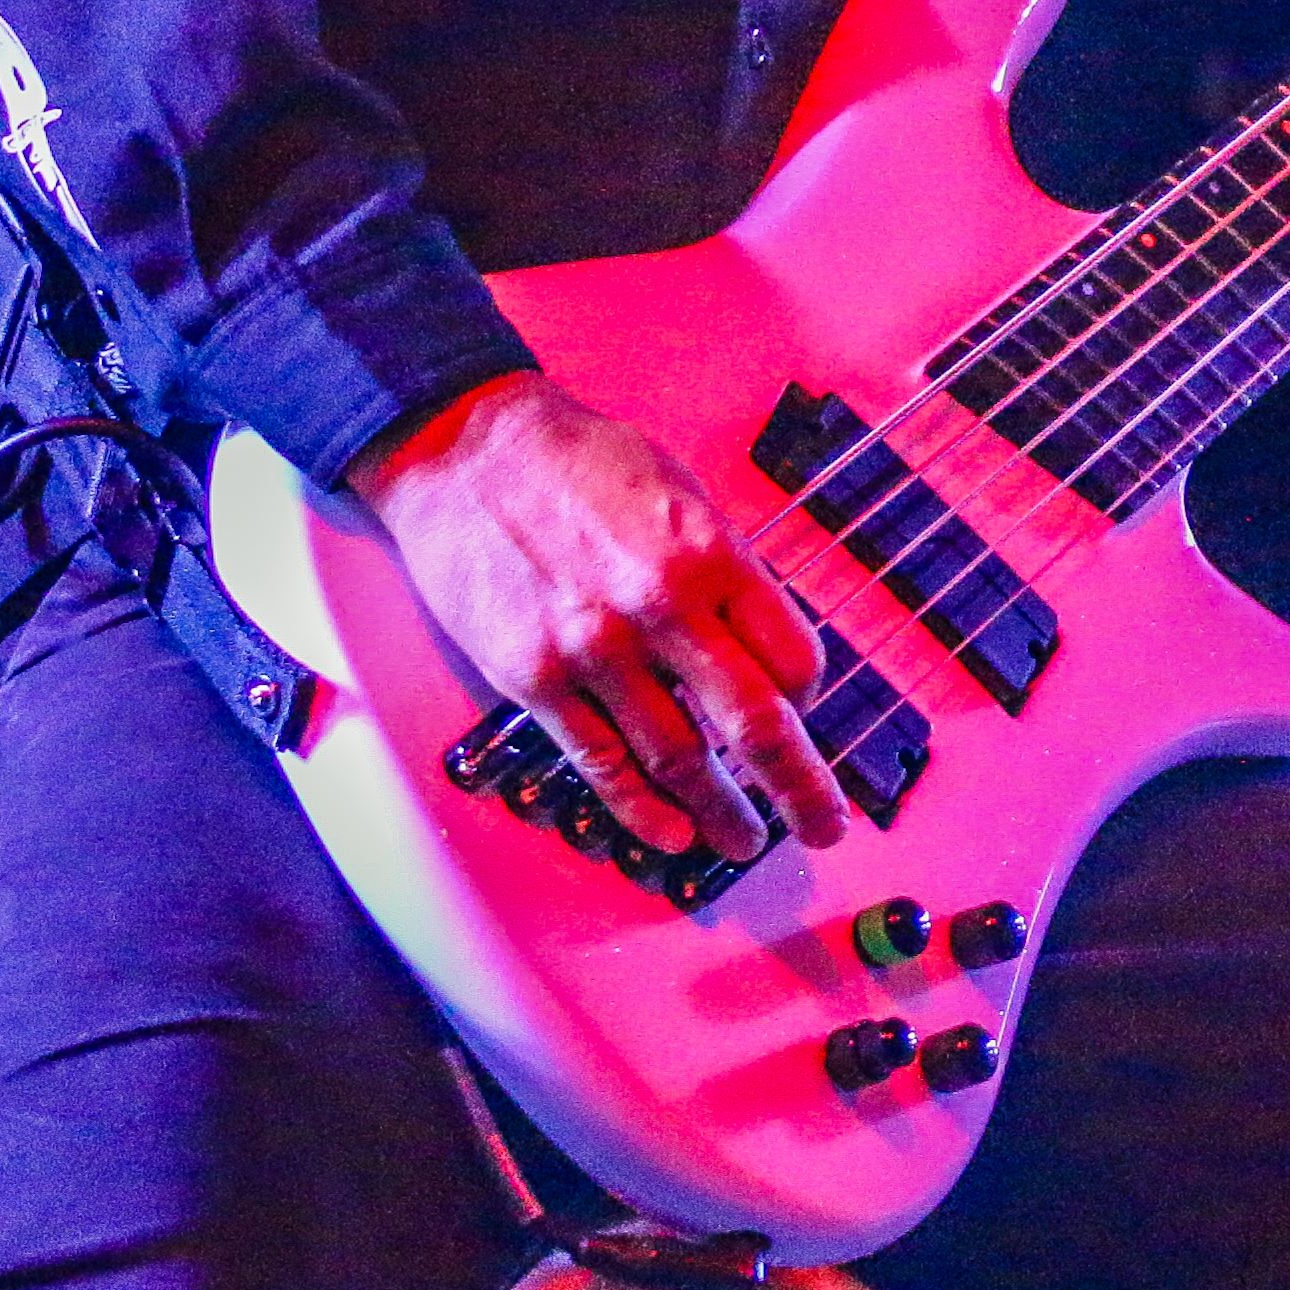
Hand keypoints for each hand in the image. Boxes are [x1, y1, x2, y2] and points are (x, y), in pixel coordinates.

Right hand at [352, 372, 852, 861]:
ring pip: (680, 760)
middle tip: (823, 828)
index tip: (805, 712)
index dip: (810, 699)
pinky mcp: (535, 679)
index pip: (793, 659)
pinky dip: (642, 811)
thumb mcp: (679, 493)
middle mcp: (660, 607)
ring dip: (722, 812)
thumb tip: (761, 647)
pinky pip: (602, 764)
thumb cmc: (578, 463)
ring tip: (745, 838)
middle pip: (755, 725)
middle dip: (800, 789)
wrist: (467, 450)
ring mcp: (595, 650)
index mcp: (709, 554)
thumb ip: (723, 572)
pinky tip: (672, 834)